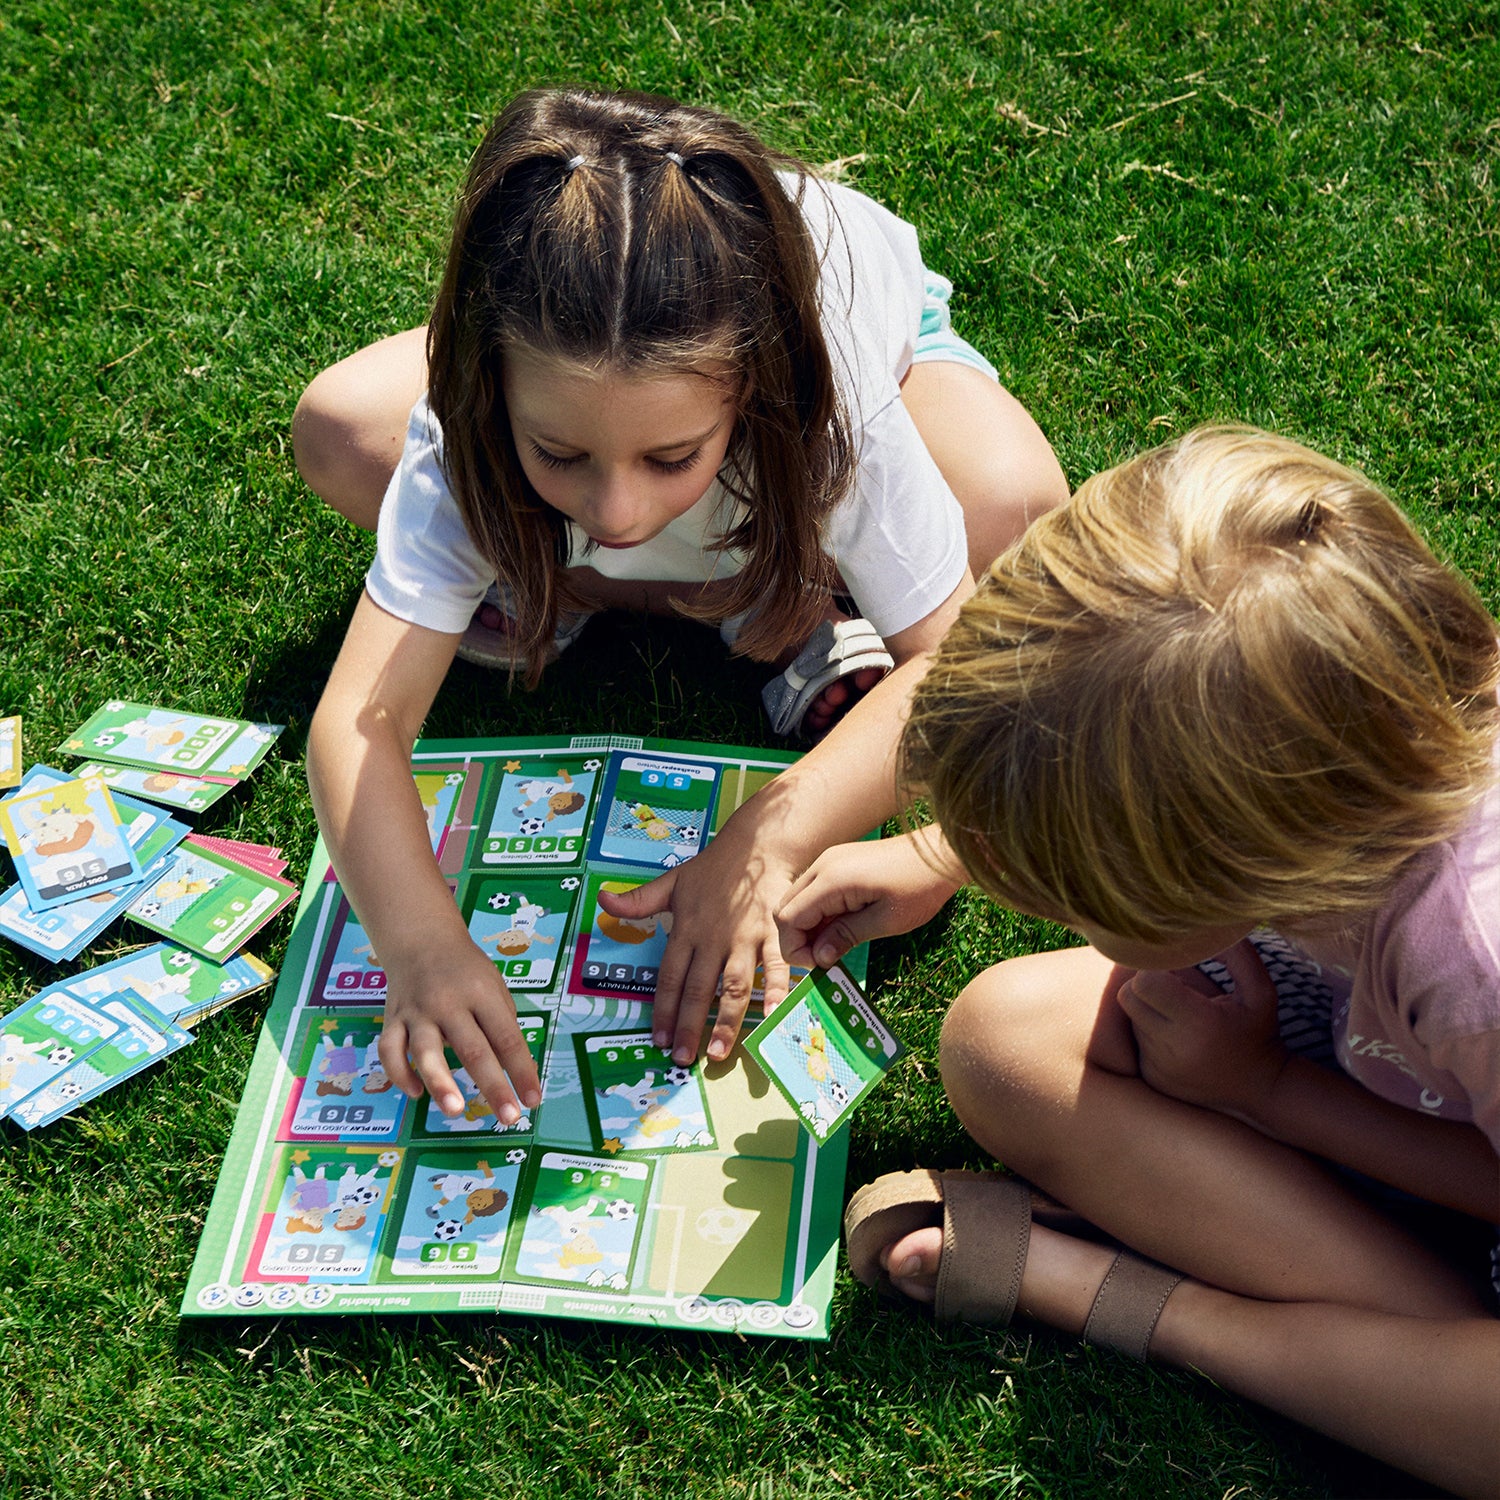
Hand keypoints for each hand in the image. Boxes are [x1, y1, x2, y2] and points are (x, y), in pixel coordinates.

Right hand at [377, 938, 541, 1121]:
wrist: (421, 939)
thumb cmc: (466, 970)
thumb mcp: (495, 988)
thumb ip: (503, 1028)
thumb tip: (519, 1074)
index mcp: (482, 993)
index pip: (507, 1038)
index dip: (521, 1071)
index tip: (533, 1100)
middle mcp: (449, 1002)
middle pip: (473, 1049)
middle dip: (493, 1087)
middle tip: (508, 1118)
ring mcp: (418, 1011)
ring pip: (426, 1051)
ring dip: (440, 1082)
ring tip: (454, 1109)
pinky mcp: (392, 1018)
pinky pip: (390, 1050)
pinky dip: (399, 1074)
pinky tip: (416, 1093)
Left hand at [597, 823, 799, 1066]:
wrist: (758, 846)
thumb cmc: (714, 868)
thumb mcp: (672, 882)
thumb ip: (640, 900)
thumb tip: (603, 900)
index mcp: (687, 929)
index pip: (669, 977)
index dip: (661, 1009)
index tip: (656, 1038)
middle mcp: (714, 939)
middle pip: (698, 989)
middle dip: (688, 1025)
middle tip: (681, 1057)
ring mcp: (746, 939)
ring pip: (735, 986)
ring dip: (726, 1021)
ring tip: (718, 1052)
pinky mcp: (774, 935)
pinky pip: (777, 967)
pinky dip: (776, 992)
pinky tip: (773, 1018)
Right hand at [776, 832, 961, 968]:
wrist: (941, 853)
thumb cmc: (920, 886)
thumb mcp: (886, 920)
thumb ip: (846, 937)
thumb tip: (819, 958)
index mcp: (831, 880)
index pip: (788, 918)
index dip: (796, 948)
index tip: (820, 965)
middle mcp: (823, 865)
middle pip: (785, 908)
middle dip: (797, 938)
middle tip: (825, 958)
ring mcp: (829, 861)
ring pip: (797, 900)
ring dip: (808, 927)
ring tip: (835, 945)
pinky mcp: (838, 862)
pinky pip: (814, 891)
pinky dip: (819, 913)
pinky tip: (841, 927)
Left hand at [1114, 938, 1288, 1119]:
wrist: (1260, 1090)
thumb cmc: (1258, 1031)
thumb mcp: (1260, 990)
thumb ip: (1238, 954)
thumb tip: (1205, 927)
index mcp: (1200, 1024)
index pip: (1146, 982)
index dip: (1155, 968)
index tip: (1176, 967)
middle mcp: (1173, 1049)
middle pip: (1129, 997)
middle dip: (1145, 983)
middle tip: (1173, 984)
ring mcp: (1158, 1067)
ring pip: (1132, 1018)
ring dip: (1149, 1007)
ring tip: (1180, 1012)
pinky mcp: (1150, 1078)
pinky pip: (1135, 1041)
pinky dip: (1150, 1031)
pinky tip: (1178, 1035)